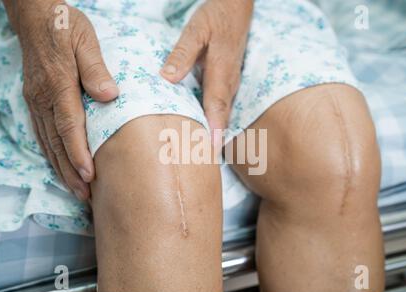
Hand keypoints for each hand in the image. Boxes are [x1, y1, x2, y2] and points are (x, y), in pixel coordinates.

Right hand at [3, 0, 118, 199]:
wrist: (36, 15)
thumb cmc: (65, 26)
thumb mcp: (85, 40)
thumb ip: (96, 68)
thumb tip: (109, 96)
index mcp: (58, 83)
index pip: (69, 125)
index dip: (78, 152)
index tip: (90, 175)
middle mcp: (43, 96)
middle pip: (56, 141)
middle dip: (70, 171)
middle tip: (84, 195)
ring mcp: (36, 100)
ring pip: (47, 141)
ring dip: (61, 168)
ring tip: (75, 189)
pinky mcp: (35, 100)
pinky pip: (42, 133)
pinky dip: (51, 153)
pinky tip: (60, 166)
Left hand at [160, 0, 252, 147]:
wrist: (237, 7)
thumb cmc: (217, 16)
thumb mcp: (197, 29)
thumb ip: (183, 53)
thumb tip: (168, 78)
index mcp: (222, 72)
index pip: (217, 107)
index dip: (214, 130)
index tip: (209, 151)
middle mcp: (229, 83)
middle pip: (221, 117)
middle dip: (212, 140)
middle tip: (200, 163)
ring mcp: (231, 83)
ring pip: (222, 114)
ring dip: (213, 133)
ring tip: (200, 155)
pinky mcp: (227, 82)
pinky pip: (220, 107)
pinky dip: (214, 121)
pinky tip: (203, 131)